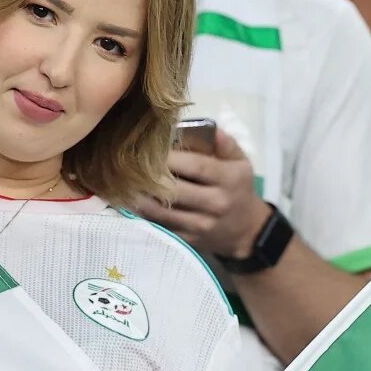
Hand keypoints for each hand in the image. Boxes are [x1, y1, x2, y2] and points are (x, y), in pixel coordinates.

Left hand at [137, 130, 268, 258]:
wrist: (247, 230)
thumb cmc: (238, 188)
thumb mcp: (241, 163)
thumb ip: (226, 145)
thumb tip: (212, 130)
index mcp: (230, 179)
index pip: (196, 166)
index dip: (171, 157)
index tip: (150, 148)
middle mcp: (217, 203)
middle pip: (175, 190)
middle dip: (150, 177)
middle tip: (128, 164)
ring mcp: (202, 224)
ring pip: (163, 211)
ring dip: (140, 198)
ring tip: (124, 183)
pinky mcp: (190, 240)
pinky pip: (161, 226)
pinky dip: (143, 215)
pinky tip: (131, 203)